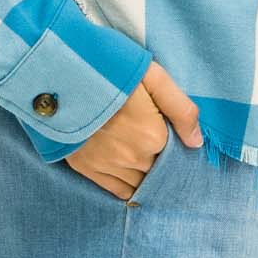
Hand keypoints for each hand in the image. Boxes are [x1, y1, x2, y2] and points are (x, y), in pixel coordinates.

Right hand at [63, 59, 203, 199]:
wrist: (60, 72)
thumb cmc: (109, 67)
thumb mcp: (152, 75)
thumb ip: (180, 109)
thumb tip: (197, 142)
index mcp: (152, 136)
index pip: (175, 152)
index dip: (172, 139)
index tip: (163, 126)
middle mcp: (133, 158)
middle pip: (157, 168)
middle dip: (157, 155)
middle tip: (147, 132)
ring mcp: (108, 166)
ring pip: (139, 183)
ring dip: (143, 171)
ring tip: (136, 148)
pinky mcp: (86, 168)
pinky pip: (117, 190)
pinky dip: (126, 183)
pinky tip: (126, 167)